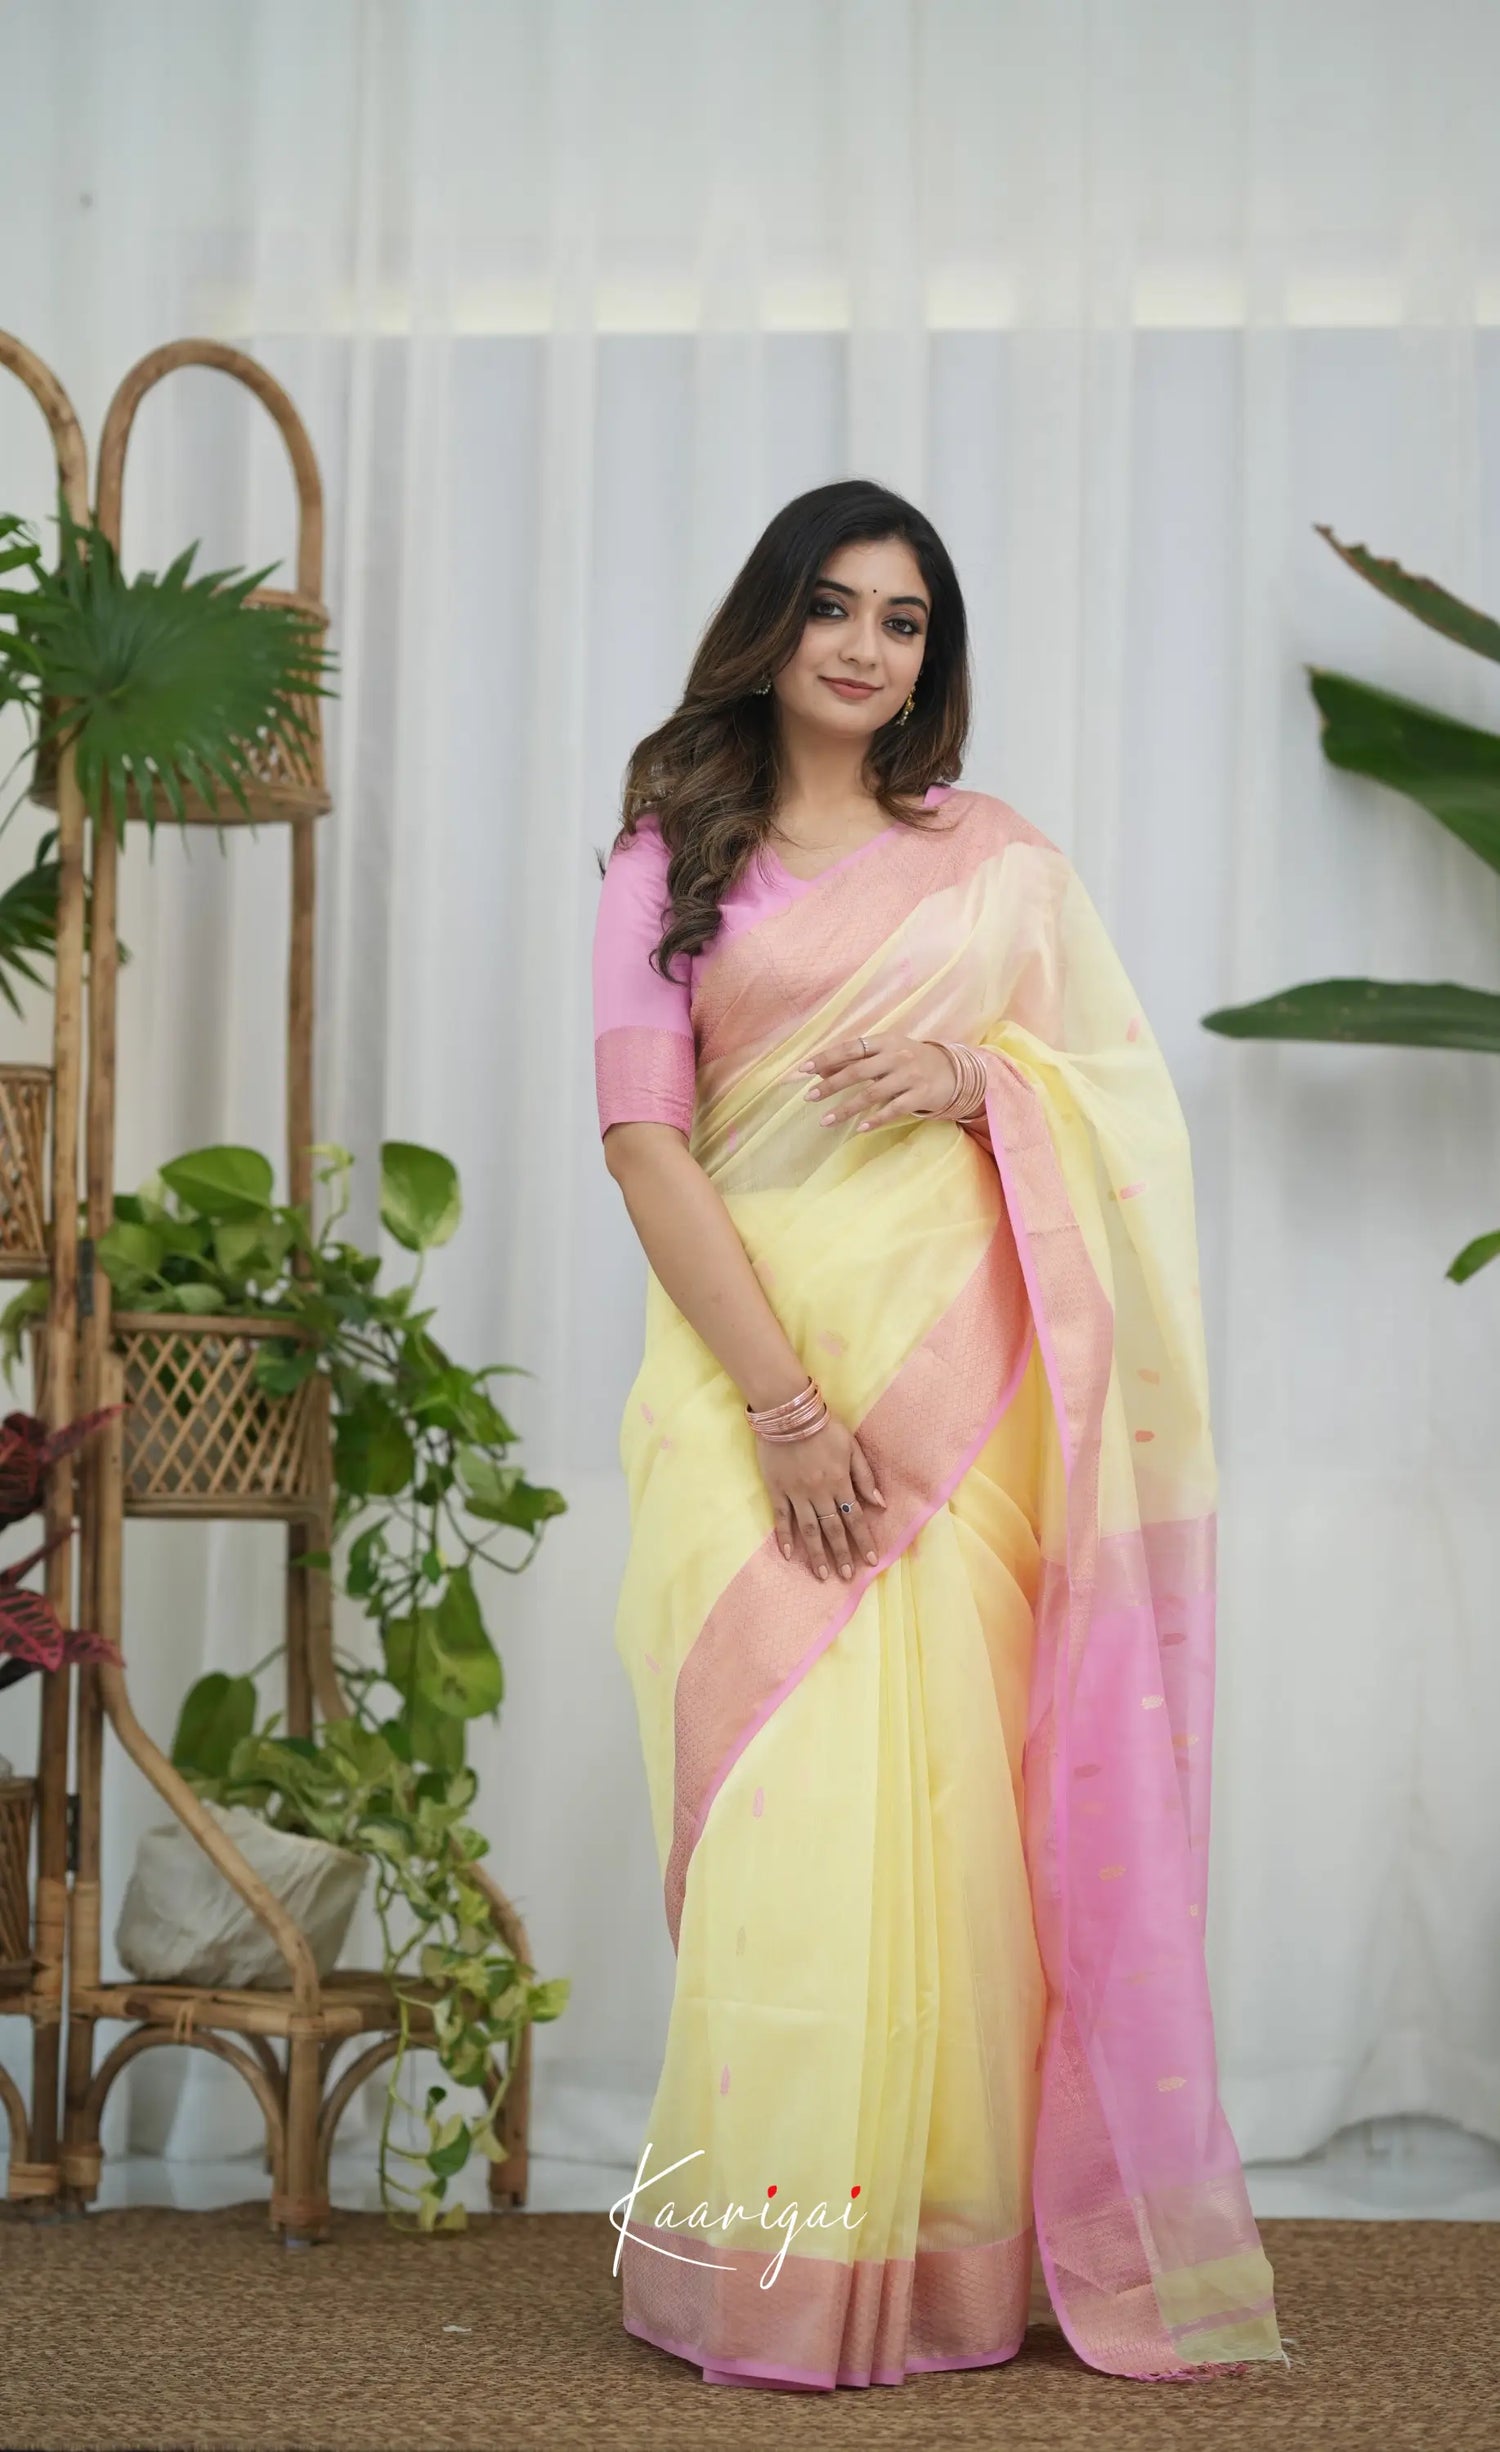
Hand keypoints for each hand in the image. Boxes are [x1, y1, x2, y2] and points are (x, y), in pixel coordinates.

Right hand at [755, 1409, 885, 1582]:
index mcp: (840, 1481)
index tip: (871, 1561)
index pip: (855, 1517)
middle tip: (847, 1576)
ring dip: (816, 1553)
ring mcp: (796, 1493)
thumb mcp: (851, 1446)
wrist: (789, 1413)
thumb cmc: (824, 1427)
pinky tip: (789, 1555)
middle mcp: (819, 1492)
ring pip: (809, 1529)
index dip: (863, 1540)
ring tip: (821, 1574)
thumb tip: (880, 1503)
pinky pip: (782, 1518)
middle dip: (841, 1554)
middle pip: (833, 1528)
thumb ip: (865, 1475)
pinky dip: (785, 1537)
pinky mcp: (777, 1490)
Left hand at [793, 1032, 961, 1129]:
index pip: (850, 1048)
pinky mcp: (921, 1095)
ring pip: (871, 1094)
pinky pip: (893, 1110)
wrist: (953, 1072)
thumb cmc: (910, 1061)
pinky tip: (860, 1128)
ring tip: (825, 1121)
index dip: (826, 1058)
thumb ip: (855, 1060)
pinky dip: (876, 1119)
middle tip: (809, 1097)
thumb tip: (819, 1070)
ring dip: (846, 1109)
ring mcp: (910, 1076)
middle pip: (857, 1071)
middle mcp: (897, 1056)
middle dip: (831, 1085)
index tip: (803, 1069)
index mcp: (885, 1041)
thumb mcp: (885, 1053)